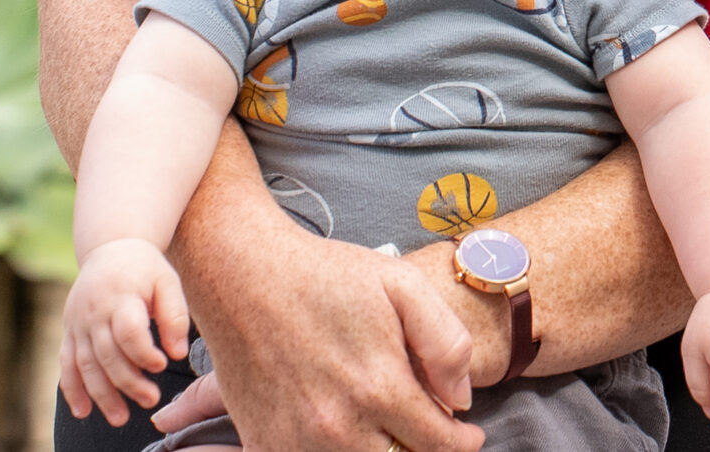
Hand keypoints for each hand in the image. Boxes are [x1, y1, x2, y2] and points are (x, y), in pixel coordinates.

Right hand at [59, 239, 189, 427]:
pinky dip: (72, 389)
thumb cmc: (145, 268)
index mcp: (120, 296)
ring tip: (120, 418)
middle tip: (150, 400)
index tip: (162, 365)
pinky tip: (83, 411)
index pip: (128, 331)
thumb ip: (175, 315)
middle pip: (107, 354)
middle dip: (127, 382)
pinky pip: (66, 364)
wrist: (109, 249)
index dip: (144, 352)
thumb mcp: (167, 281)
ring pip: (85, 365)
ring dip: (101, 395)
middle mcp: (93, 312)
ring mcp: (77, 324)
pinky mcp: (68, 332)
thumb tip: (178, 353)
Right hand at [172, 218, 482, 451]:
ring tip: (392, 429)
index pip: (439, 446)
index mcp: (380, 389)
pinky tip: (346, 434)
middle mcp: (339, 427)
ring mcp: (297, 442)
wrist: (243, 276)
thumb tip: (462, 399)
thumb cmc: (326, 276)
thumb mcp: (404, 285)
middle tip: (431, 428)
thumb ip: (446, 345)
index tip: (467, 434)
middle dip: (423, 448)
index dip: (461, 443)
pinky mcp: (265, 445)